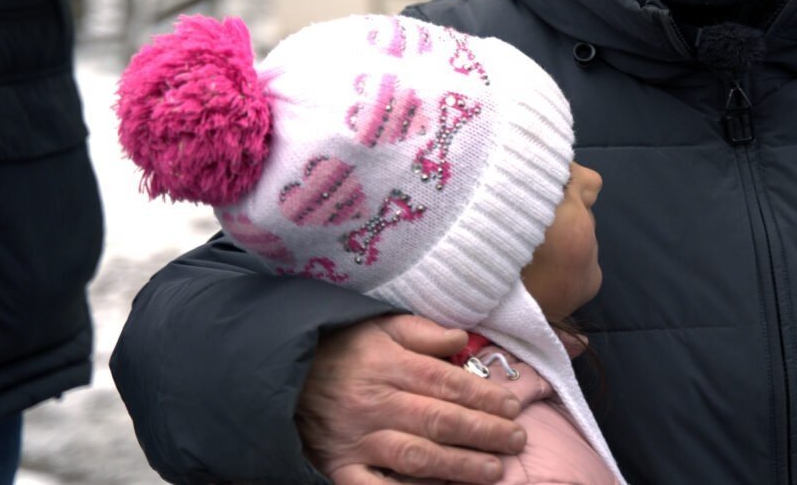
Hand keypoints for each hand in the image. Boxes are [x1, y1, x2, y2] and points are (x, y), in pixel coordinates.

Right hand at [296, 314, 526, 484]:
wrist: (279, 373)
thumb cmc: (339, 349)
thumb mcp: (379, 326)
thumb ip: (422, 332)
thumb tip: (461, 341)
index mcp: (388, 365)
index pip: (446, 384)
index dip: (483, 397)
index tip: (512, 406)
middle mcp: (376, 404)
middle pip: (440, 421)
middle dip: (485, 432)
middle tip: (517, 439)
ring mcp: (358, 440)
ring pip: (418, 456)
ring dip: (460, 465)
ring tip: (495, 470)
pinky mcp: (340, 469)